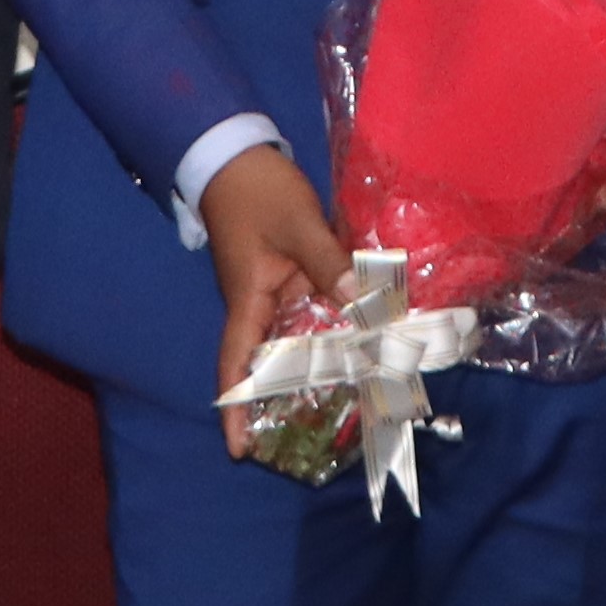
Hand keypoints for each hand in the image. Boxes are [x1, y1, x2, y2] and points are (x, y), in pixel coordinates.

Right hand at [195, 144, 355, 462]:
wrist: (238, 155)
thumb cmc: (258, 191)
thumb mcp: (297, 223)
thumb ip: (330, 262)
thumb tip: (359, 303)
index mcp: (248, 300)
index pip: (236, 365)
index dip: (236, 409)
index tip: (239, 451)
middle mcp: (259, 306)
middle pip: (273, 363)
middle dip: (295, 400)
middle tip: (335, 434)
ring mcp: (276, 292)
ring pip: (299, 340)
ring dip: (326, 365)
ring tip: (366, 397)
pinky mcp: (293, 277)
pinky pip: (315, 313)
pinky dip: (338, 328)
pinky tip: (370, 341)